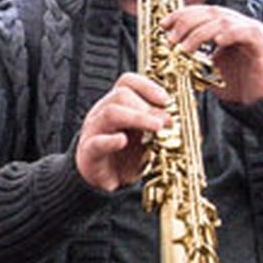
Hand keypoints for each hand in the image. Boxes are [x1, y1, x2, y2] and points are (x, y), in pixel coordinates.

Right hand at [75, 72, 169, 191]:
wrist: (105, 179)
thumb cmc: (126, 154)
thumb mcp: (146, 136)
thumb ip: (157, 123)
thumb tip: (173, 117)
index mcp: (117, 105)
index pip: (127, 82)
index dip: (147, 86)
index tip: (166, 100)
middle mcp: (103, 113)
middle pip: (120, 95)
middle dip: (148, 106)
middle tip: (167, 122)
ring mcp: (94, 132)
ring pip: (110, 113)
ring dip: (138, 118)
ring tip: (157, 128)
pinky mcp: (88, 153)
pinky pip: (96, 143)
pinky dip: (110, 141)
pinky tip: (123, 141)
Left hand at [161, 4, 262, 105]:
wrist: (262, 101)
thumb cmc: (237, 85)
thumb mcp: (209, 68)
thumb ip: (195, 56)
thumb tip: (171, 51)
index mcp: (225, 27)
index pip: (202, 12)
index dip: (181, 15)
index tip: (163, 25)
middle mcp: (238, 25)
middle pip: (211, 12)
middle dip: (187, 23)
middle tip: (171, 39)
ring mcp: (251, 32)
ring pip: (223, 21)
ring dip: (200, 32)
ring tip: (185, 48)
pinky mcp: (262, 43)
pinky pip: (246, 32)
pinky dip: (231, 34)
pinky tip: (218, 42)